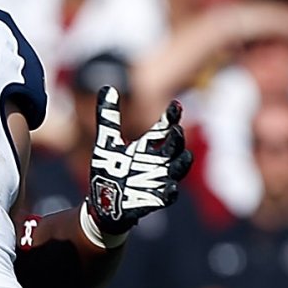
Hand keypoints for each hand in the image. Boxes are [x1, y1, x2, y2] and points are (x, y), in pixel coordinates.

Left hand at [86, 91, 188, 241]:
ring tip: (185, 156)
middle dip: (177, 139)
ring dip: (182, 164)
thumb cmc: (108, 169)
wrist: (101, 201)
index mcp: (148, 146)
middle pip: (175, 147)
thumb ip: (108, 117)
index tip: (175, 105)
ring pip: (178, 170)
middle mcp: (157, 162)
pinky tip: (170, 188)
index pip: (164, 128)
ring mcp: (157, 181)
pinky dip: (169, 192)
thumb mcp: (106, 142)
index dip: (171, 117)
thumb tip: (107, 86)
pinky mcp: (152, 200)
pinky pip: (166, 196)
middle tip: (175, 130)